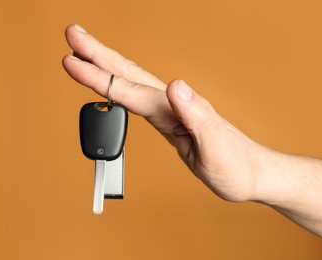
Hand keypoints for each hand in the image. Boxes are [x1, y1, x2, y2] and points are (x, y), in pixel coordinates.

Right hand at [62, 24, 271, 201]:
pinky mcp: (169, 120)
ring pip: (130, 82)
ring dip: (105, 66)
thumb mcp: (217, 144)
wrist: (249, 172)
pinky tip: (112, 85)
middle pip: (128, 73)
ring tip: (83, 54)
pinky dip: (118, 88)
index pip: (130, 89)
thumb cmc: (235, 163)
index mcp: (176, 108)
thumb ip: (196, 113)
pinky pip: (137, 99)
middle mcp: (171, 103)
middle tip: (72, 35)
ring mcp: (169, 110)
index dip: (100, 76)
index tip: (72, 61)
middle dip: (98, 54)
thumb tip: (175, 83)